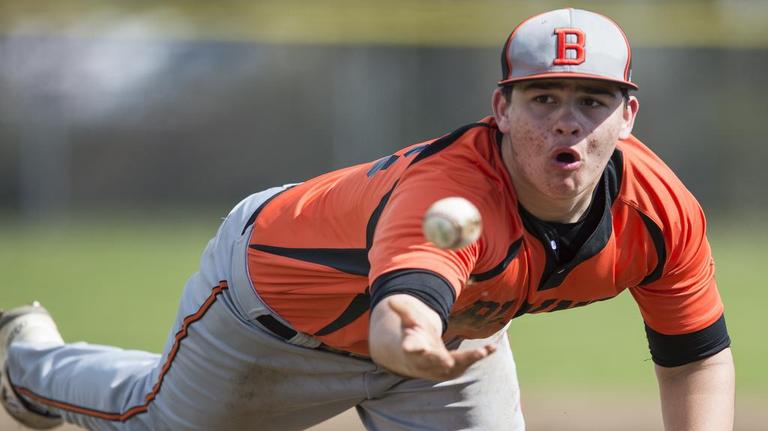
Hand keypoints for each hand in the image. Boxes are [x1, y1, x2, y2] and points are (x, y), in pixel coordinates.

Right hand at [370, 294, 495, 380]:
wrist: (415, 359)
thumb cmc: (413, 335)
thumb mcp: (408, 321)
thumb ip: (402, 310)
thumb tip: (391, 299)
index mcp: (412, 347)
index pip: (410, 348)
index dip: (412, 348)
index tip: (411, 347)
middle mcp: (426, 360)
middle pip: (434, 361)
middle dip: (441, 360)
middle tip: (448, 362)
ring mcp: (440, 367)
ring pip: (454, 366)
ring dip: (468, 359)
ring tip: (482, 352)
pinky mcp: (453, 368)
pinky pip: (467, 363)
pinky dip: (479, 355)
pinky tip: (492, 347)